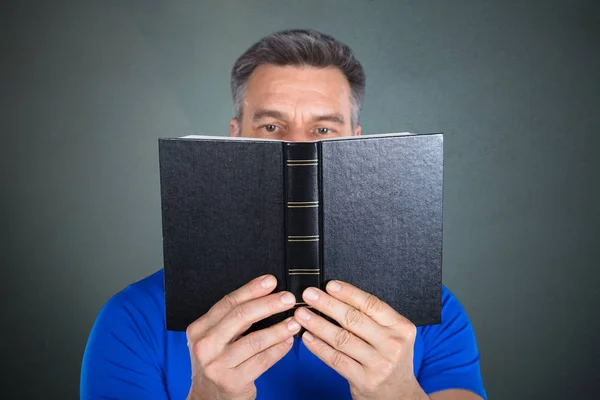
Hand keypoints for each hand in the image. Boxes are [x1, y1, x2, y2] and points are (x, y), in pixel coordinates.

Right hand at [186, 274, 300, 399]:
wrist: (208, 399)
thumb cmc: (217, 363)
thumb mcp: (214, 339)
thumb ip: (233, 320)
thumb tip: (266, 294)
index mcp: (199, 329)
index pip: (228, 303)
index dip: (252, 289)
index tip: (271, 281)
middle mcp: (204, 345)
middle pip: (241, 317)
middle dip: (269, 304)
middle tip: (288, 299)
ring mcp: (217, 365)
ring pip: (255, 340)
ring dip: (279, 329)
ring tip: (295, 322)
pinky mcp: (232, 382)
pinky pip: (262, 360)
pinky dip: (278, 349)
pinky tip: (288, 342)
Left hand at [294, 281, 427, 399]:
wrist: (399, 394)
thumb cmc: (389, 357)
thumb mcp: (392, 334)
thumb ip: (372, 318)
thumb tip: (336, 295)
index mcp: (401, 327)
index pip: (371, 304)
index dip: (348, 293)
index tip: (330, 285)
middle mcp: (392, 344)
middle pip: (354, 319)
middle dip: (327, 304)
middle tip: (309, 295)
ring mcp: (379, 364)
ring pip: (342, 339)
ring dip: (318, 324)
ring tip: (302, 314)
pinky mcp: (365, 380)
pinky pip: (336, 359)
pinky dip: (319, 347)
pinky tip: (307, 337)